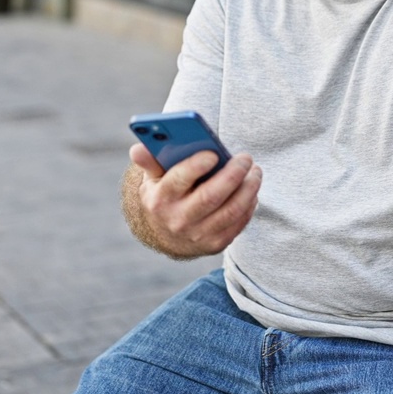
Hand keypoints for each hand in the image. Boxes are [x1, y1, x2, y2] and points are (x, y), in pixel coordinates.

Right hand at [128, 143, 261, 258]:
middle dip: (232, 175)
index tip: (213, 153)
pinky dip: (249, 204)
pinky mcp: (215, 244)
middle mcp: (178, 219)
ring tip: (255, 171)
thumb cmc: (164, 196)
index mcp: (160, 199)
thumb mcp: (152, 179)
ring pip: (231, 211)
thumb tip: (137, 149)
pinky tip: (252, 189)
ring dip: (248, 189)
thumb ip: (150, 161)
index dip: (196, 166)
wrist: (168, 236)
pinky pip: (238, 223)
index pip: (179, 180)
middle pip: (211, 197)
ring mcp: (198, 235)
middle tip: (246, 158)